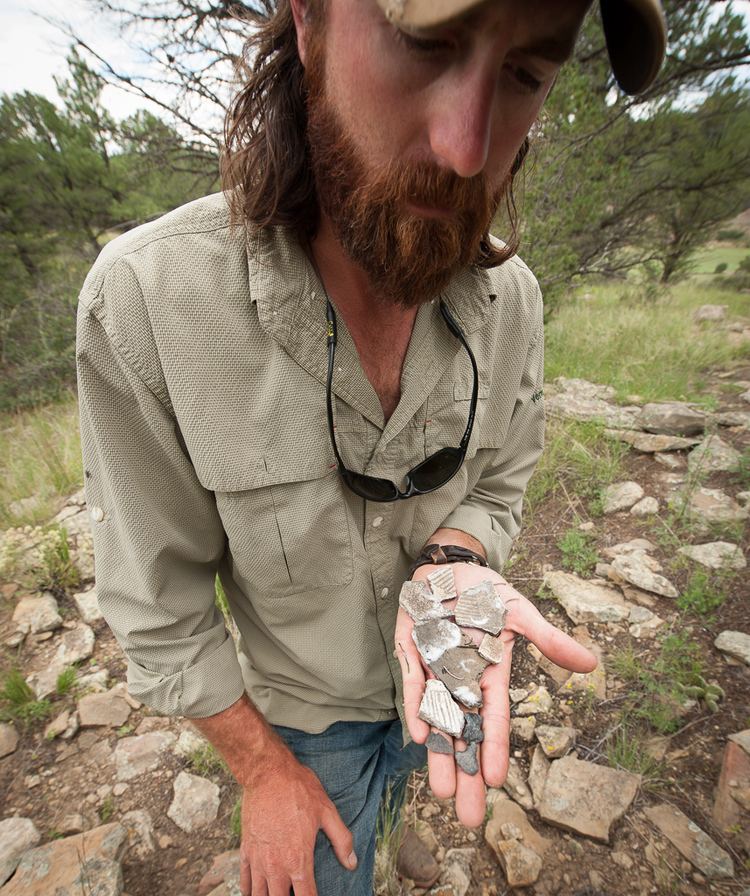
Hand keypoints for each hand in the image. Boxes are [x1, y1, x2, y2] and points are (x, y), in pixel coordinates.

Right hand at [239, 740, 356, 895]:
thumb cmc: (299, 789)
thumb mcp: (327, 811)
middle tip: (295, 894)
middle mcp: (276, 866)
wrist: (267, 773)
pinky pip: (244, 880)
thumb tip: (351, 863)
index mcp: (298, 860)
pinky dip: (249, 891)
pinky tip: (256, 893)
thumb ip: (342, 839)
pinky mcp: (246, 849)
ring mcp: (258, 859)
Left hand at [394, 562, 596, 827]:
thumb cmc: (485, 591)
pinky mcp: (412, 655)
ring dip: (440, 754)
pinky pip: (413, 687)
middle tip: (468, 816)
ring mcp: (435, 670)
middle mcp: (462, 679)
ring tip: (441, 793)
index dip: (492, 748)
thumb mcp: (519, 612)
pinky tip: (420, 737)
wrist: (449, 568)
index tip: (495, 782)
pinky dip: (415, 709)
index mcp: (489, 673)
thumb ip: (548, 639)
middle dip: (465, 772)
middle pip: (464, 732)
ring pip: (438, 719)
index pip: (492, 718)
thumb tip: (592, 664)